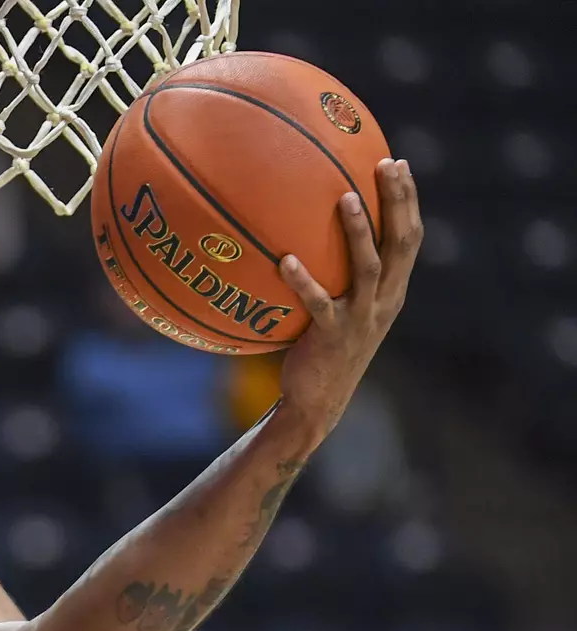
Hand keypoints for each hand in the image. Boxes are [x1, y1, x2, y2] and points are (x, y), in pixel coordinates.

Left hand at [277, 158, 422, 440]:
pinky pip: (318, 303)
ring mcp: (361, 319)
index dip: (408, 201)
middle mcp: (384, 301)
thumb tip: (304, 235)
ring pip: (368, 268)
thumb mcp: (341, 311)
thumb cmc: (323, 351)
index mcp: (391, 292)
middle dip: (398, 202)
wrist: (318, 403)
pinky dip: (304, 281)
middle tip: (386, 164)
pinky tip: (286, 260)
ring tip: (345, 198)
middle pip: (401, 243)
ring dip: (359, 232)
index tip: (397, 162)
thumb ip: (337, 278)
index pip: (409, 238)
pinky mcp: (332, 337)